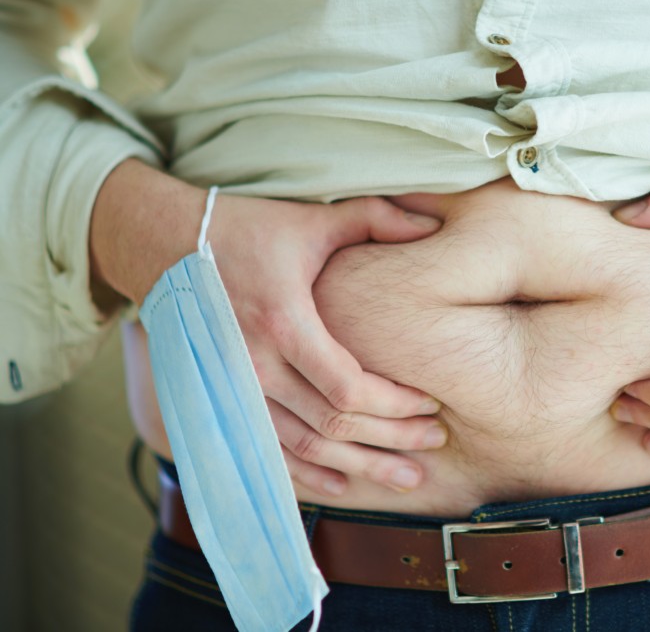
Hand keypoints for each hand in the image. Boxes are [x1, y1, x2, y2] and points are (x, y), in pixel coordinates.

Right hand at [91, 159, 447, 494]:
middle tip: (434, 443)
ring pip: (303, 448)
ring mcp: (234, 389)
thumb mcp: (310, 220)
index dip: (395, 405)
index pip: (348, 387)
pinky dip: (307, 475)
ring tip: (406, 476)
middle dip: (391, 440)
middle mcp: (254, 365)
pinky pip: (267, 452)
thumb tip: (430, 223)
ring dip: (359, 467)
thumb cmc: (246, 230)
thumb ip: (374, 219)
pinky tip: (343, 485)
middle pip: (332, 424)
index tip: (431, 403)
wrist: (161, 244)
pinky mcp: (221, 400)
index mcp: (284, 322)